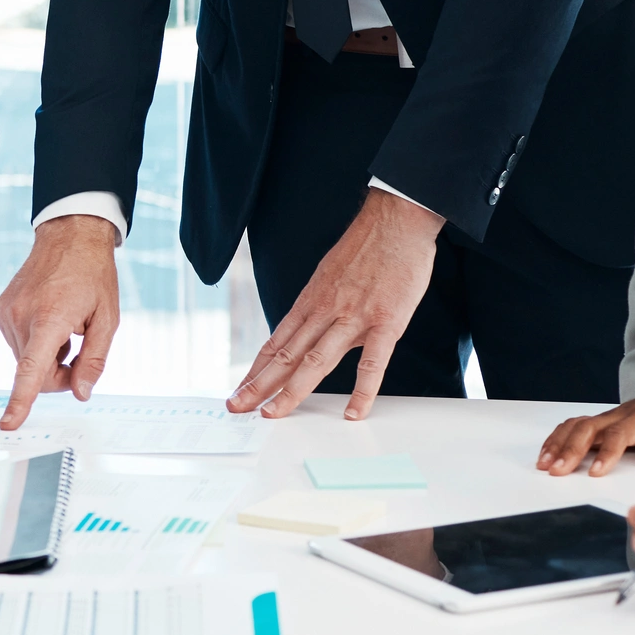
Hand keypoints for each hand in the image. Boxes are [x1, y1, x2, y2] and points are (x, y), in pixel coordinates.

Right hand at [0, 214, 119, 430]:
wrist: (69, 236)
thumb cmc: (92, 275)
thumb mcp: (108, 319)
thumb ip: (94, 360)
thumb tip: (81, 393)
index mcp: (51, 318)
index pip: (31, 369)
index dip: (20, 400)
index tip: (8, 423)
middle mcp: (22, 316)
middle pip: (35, 374)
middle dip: (58, 375)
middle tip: (79, 356)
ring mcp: (7, 312)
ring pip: (26, 362)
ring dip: (47, 359)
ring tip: (66, 331)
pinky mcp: (1, 310)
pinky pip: (18, 345)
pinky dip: (36, 344)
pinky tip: (51, 321)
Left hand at [228, 189, 442, 419]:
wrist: (396, 220)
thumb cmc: (366, 247)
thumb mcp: (330, 274)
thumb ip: (323, 305)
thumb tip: (317, 332)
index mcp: (311, 300)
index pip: (277, 341)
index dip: (257, 367)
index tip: (241, 387)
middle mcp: (325, 310)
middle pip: (287, 355)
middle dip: (259, 384)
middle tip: (238, 406)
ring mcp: (354, 317)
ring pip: (316, 361)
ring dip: (291, 390)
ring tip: (273, 414)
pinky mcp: (386, 322)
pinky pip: (372, 363)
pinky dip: (361, 391)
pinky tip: (352, 412)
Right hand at [538, 398, 634, 476]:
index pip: (619, 433)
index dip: (607, 452)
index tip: (596, 472)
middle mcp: (619, 415)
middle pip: (588, 428)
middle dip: (570, 449)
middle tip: (558, 471)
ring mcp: (607, 417)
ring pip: (576, 425)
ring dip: (558, 444)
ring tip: (546, 464)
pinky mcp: (599, 422)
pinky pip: (572, 425)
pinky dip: (557, 438)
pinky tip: (547, 453)